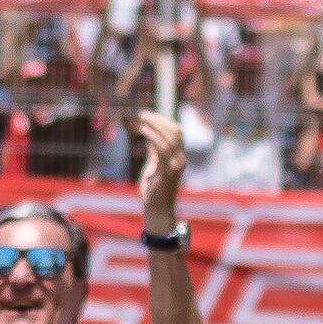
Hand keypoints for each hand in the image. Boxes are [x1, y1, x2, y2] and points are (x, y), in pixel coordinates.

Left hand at [129, 106, 186, 228]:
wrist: (156, 210)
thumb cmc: (154, 190)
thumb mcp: (153, 165)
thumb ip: (153, 150)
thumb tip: (148, 133)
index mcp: (178, 156)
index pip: (176, 131)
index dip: (163, 121)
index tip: (148, 115)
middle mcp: (181, 158)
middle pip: (175, 131)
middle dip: (159, 120)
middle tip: (143, 114)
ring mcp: (177, 165)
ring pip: (171, 137)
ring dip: (155, 125)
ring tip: (142, 119)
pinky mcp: (169, 171)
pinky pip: (163, 149)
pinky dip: (154, 136)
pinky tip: (144, 130)